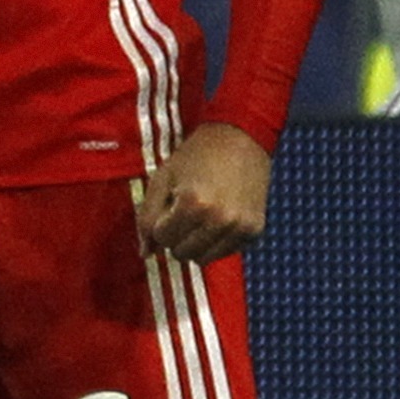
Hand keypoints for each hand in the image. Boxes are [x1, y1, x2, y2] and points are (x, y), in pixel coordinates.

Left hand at [132, 122, 270, 262]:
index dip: (161, 222)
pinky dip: (216, 242)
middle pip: (182, 253)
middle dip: (176, 236)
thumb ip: (147, 216)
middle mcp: (220, 220)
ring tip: (201, 215)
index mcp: (193, 204)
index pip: (162, 238)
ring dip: (195, 242)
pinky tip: (218, 218)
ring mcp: (240, 228)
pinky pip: (225, 253)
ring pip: (203, 259)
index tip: (170, 205)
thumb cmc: (196, 156)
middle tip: (185, 210)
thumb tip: (144, 254)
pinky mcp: (255, 231)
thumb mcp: (162, 178)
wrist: (240, 139)